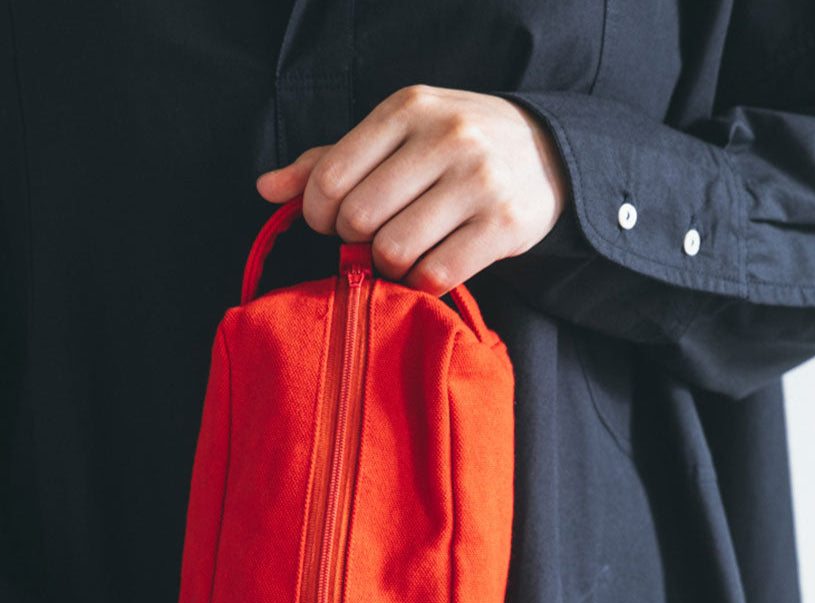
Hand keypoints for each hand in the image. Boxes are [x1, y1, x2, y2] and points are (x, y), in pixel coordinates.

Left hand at [256, 84, 568, 296]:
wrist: (547, 153)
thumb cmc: (453, 148)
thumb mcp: (396, 136)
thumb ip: (330, 160)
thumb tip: (267, 188)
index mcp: (407, 109)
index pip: (329, 178)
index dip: (316, 214)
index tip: (330, 222)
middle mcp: (445, 137)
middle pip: (357, 219)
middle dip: (353, 241)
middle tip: (370, 239)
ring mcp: (478, 181)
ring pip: (393, 250)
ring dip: (388, 265)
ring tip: (403, 252)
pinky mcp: (504, 225)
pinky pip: (434, 274)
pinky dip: (422, 282)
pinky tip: (430, 264)